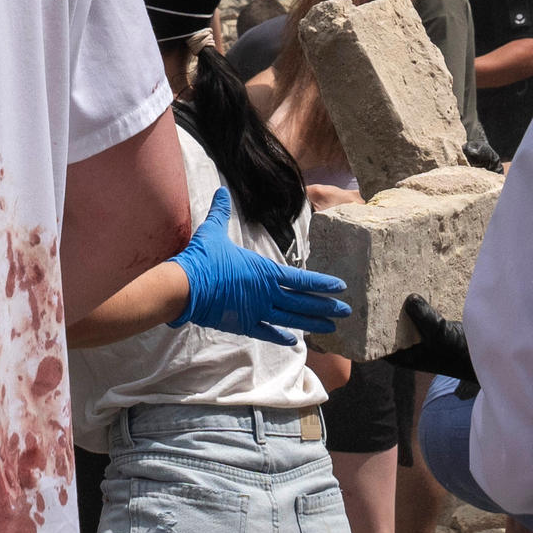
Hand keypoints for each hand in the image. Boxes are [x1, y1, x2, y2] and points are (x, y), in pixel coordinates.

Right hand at [175, 191, 349, 344]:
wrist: (185, 286)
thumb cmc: (203, 258)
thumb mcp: (213, 232)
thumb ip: (221, 212)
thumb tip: (220, 191)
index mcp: (265, 272)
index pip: (302, 279)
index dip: (323, 284)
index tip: (341, 287)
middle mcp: (266, 293)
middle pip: (303, 302)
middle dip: (326, 307)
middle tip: (347, 311)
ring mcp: (256, 311)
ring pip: (291, 319)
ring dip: (312, 323)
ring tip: (331, 327)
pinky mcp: (242, 324)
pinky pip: (267, 332)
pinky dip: (281, 337)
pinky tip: (294, 341)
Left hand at [373, 298, 479, 385]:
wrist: (479, 355)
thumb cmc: (456, 352)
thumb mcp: (437, 333)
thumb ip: (422, 316)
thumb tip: (409, 298)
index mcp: (402, 357)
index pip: (376, 343)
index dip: (368, 329)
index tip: (363, 308)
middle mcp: (407, 347)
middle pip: (389, 327)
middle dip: (384, 312)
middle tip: (375, 289)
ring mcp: (418, 337)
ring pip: (404, 319)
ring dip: (401, 306)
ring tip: (390, 284)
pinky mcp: (429, 328)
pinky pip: (418, 315)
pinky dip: (416, 305)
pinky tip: (413, 288)